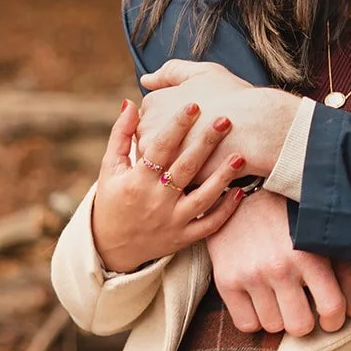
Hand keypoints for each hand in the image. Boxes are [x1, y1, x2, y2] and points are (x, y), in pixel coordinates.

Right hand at [91, 99, 246, 272]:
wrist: (110, 248)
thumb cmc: (112, 200)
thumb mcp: (109, 169)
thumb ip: (121, 135)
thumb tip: (130, 103)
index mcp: (136, 181)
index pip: (159, 148)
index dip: (176, 126)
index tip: (194, 105)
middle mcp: (155, 201)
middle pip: (186, 168)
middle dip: (206, 143)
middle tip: (226, 119)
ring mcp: (171, 221)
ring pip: (203, 198)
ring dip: (223, 177)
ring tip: (240, 155)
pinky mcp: (183, 237)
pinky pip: (209, 225)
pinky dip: (226, 211)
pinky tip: (240, 191)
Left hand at [138, 60, 298, 182]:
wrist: (255, 127)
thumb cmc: (232, 96)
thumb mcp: (201, 72)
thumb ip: (170, 72)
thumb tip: (146, 80)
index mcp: (153, 104)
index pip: (148, 114)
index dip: (169, 116)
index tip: (191, 117)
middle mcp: (148, 131)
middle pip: (149, 139)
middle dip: (167, 139)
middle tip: (193, 135)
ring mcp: (160, 158)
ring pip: (159, 161)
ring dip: (174, 158)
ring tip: (198, 151)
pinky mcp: (175, 178)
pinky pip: (176, 178)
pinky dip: (186, 173)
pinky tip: (203, 165)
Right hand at [207, 188, 350, 335]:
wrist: (242, 195)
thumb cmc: (290, 218)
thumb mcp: (321, 238)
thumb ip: (343, 273)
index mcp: (309, 254)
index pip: (331, 307)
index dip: (334, 321)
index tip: (330, 318)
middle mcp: (279, 266)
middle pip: (300, 326)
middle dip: (304, 320)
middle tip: (301, 305)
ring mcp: (251, 275)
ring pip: (272, 327)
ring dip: (278, 316)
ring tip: (278, 294)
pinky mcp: (226, 280)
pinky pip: (246, 325)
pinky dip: (254, 318)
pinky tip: (260, 298)